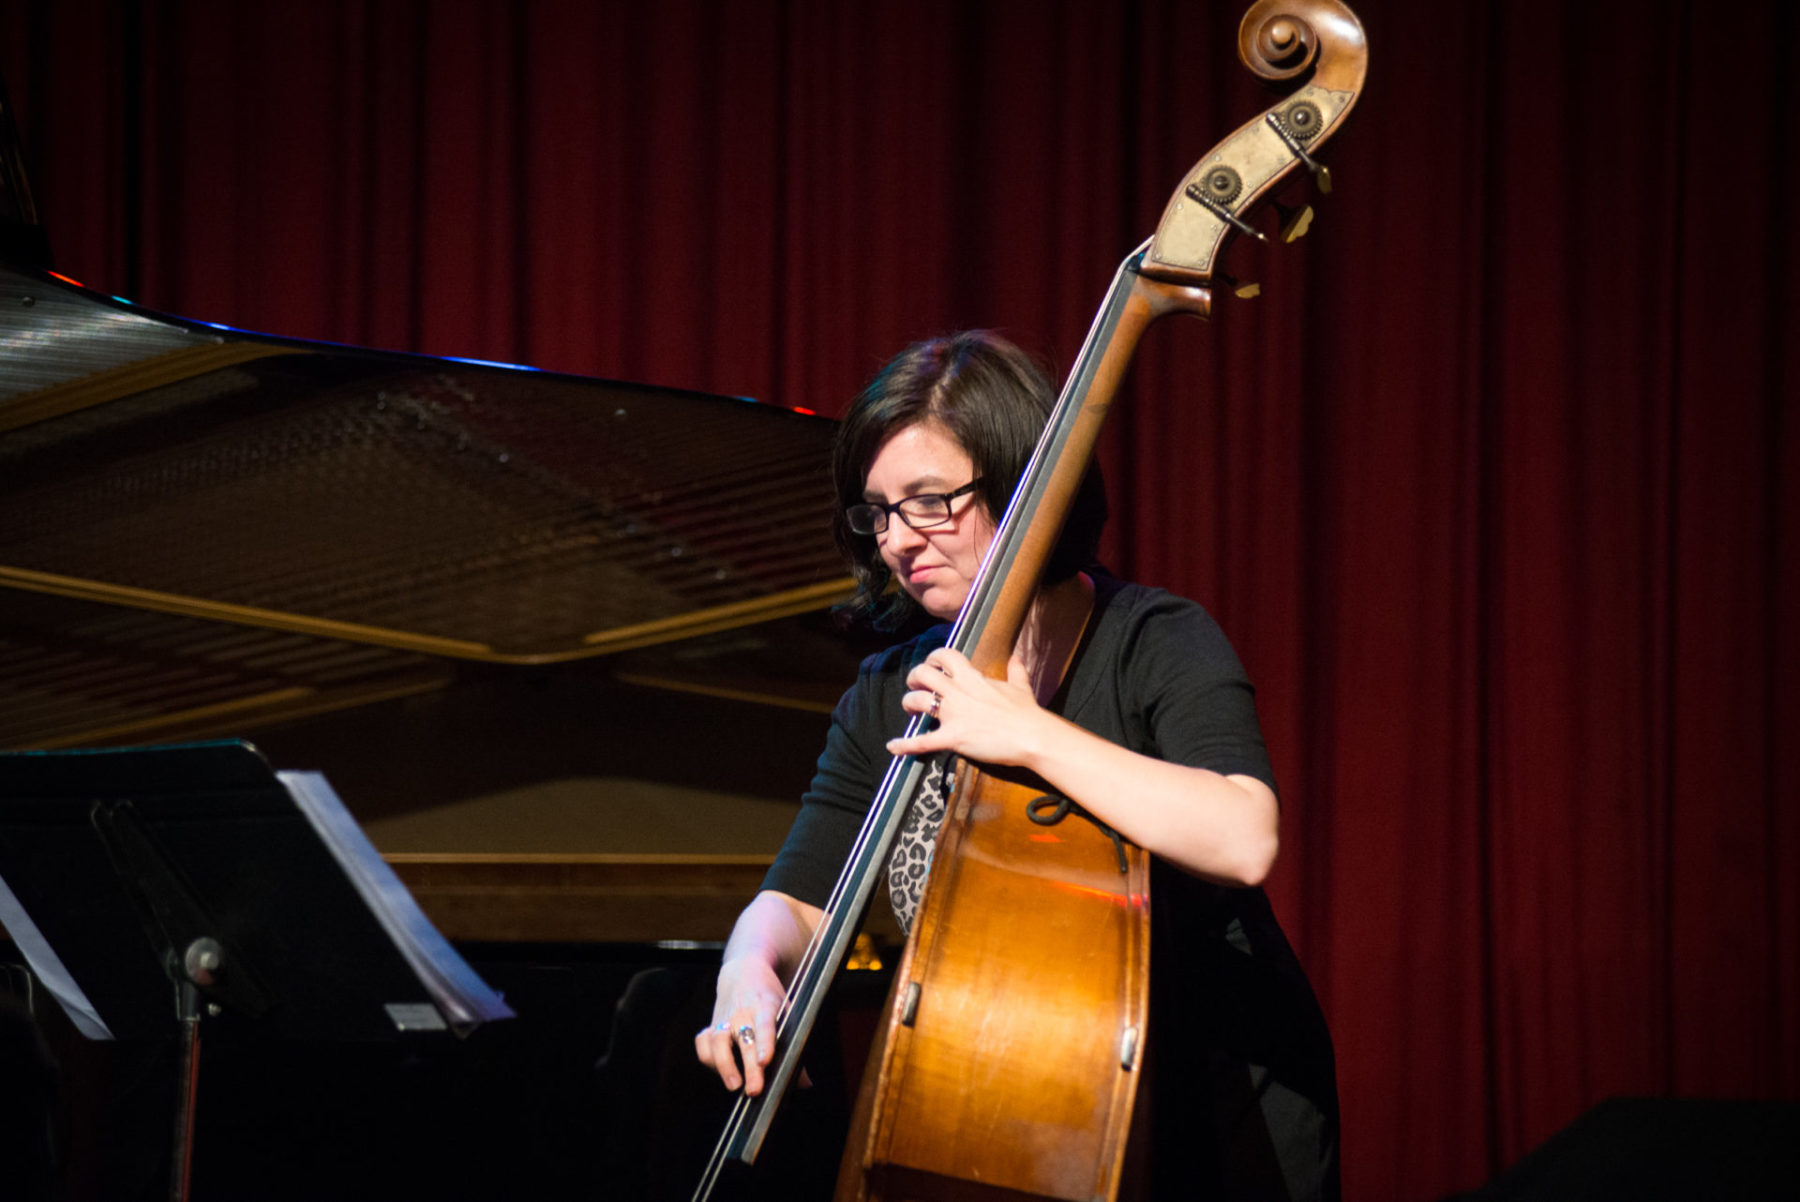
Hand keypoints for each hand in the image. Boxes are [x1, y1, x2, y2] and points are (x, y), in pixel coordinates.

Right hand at [694, 954, 784, 1094]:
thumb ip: (795, 1046)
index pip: (765, 1025)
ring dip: (724, 1065)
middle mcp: (742, 1012)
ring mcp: (724, 1017)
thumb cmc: (770, 998)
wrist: (744, 972)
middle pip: (744, 1041)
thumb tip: (805, 1083)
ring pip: (718, 1041)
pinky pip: (703, 1042)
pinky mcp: (712, 1024)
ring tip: (734, 1085)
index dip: (765, 1043)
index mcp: (765, 1006)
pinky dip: (708, 1057)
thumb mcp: (787, 1013)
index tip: (764, 1061)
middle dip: (748, 1067)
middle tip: (754, 1090)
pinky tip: (718, 1069)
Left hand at [885, 647, 1051, 767]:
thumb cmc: (1027, 713)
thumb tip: (1016, 658)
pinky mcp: (953, 738)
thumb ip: (1015, 670)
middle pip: (923, 674)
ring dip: (909, 703)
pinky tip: (893, 746)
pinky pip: (923, 741)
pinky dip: (905, 745)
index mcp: (973, 678)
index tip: (932, 664)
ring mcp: (953, 715)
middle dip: (914, 678)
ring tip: (909, 709)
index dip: (933, 657)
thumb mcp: (1020, 686)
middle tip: (915, 685)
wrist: (1032, 736)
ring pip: (917, 700)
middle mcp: (958, 692)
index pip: (945, 655)